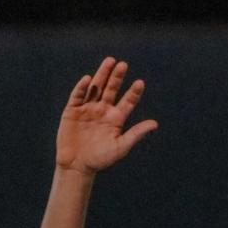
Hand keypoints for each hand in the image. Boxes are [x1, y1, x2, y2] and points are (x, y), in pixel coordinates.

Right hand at [55, 57, 157, 174]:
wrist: (78, 165)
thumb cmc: (101, 159)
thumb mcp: (121, 146)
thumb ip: (136, 133)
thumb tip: (155, 124)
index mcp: (116, 118)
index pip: (127, 101)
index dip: (133, 92)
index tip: (140, 83)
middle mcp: (103, 110)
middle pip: (111, 89)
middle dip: (117, 77)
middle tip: (123, 64)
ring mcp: (88, 109)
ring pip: (96, 88)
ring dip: (102, 75)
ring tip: (110, 61)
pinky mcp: (72, 111)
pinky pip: (78, 96)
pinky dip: (82, 88)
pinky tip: (89, 79)